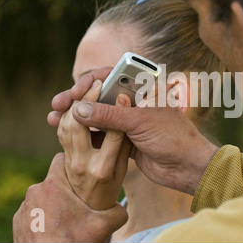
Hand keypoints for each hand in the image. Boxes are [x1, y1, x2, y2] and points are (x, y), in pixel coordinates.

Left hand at [13, 153, 127, 242]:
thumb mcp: (103, 226)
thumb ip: (117, 210)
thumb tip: (121, 207)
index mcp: (53, 185)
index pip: (61, 158)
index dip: (74, 164)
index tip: (83, 175)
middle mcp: (35, 191)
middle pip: (55, 180)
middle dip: (67, 189)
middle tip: (81, 205)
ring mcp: (24, 208)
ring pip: (45, 196)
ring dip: (56, 204)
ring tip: (69, 220)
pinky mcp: (18, 222)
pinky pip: (35, 211)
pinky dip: (44, 217)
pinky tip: (56, 230)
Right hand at [48, 67, 217, 194]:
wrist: (187, 167)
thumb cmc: (172, 137)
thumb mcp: (140, 123)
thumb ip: (109, 115)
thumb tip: (78, 109)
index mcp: (143, 88)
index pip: (111, 75)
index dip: (90, 80)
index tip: (75, 91)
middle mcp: (134, 100)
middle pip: (100, 94)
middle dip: (77, 98)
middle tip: (58, 104)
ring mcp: (128, 120)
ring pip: (97, 114)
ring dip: (76, 116)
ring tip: (54, 118)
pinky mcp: (123, 139)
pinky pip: (100, 132)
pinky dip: (84, 133)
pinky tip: (65, 134)